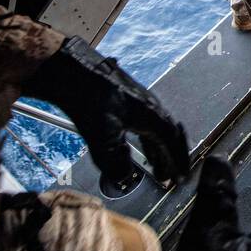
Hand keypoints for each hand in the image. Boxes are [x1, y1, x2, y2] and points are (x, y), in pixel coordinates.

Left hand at [23, 36, 188, 187]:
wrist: (71, 72)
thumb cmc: (87, 99)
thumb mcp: (101, 138)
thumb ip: (114, 164)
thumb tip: (124, 178)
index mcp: (150, 114)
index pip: (172, 142)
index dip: (177, 162)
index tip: (180, 178)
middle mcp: (150, 105)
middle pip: (171, 134)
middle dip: (173, 157)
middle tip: (173, 175)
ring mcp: (140, 100)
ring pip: (158, 128)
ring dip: (160, 150)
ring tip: (157, 168)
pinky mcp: (127, 98)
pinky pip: (146, 122)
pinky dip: (148, 139)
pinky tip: (138, 147)